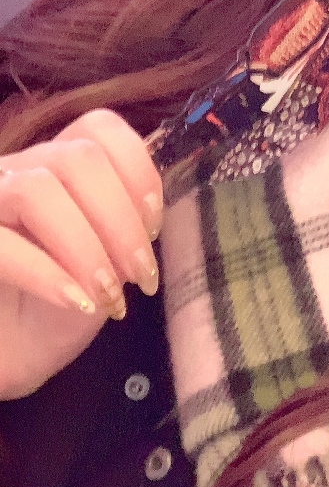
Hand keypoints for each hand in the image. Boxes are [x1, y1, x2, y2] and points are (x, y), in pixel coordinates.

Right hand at [0, 109, 162, 400]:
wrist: (8, 358)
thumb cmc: (54, 309)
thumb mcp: (105, 262)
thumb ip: (126, 223)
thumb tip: (155, 210)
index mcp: (56, 165)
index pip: (100, 128)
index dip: (138, 172)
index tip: (155, 228)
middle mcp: (17, 170)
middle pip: (78, 157)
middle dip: (121, 218)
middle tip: (140, 275)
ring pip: (36, 189)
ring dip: (87, 245)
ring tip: (109, 293)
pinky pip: (0, 242)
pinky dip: (47, 272)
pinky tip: (77, 302)